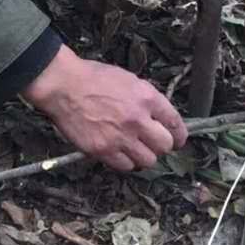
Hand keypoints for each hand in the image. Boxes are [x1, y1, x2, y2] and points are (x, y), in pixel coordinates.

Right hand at [21, 46, 187, 170]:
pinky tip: (120, 154)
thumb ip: (146, 98)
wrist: (64, 85)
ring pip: (148, 160)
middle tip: (154, 145)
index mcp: (147, 98)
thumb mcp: (129, 79)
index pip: (175, 123)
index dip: (180, 135)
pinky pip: (125, 166)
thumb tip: (158, 116)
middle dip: (162, 146)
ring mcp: (121, 137)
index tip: (178, 140)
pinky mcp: (103, 150)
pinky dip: (126, 162)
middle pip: (165, 146)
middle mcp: (138, 119)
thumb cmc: (93, 78)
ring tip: (136, 150)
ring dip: (144, 156)